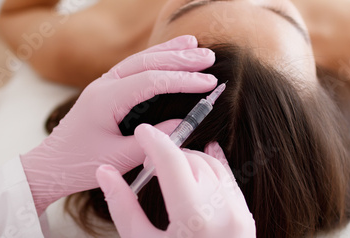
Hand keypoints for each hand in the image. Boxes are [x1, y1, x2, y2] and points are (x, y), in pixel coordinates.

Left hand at [21, 35, 216, 214]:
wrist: (49, 166)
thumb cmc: (80, 165)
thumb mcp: (118, 159)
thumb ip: (152, 140)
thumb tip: (183, 122)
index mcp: (105, 99)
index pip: (152, 81)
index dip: (183, 80)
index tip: (209, 82)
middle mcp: (103, 84)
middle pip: (147, 62)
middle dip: (180, 57)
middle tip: (209, 56)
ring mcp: (103, 83)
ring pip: (140, 59)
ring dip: (168, 51)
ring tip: (194, 43)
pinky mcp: (106, 88)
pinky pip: (134, 67)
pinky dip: (155, 59)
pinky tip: (169, 55)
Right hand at [97, 124, 255, 237]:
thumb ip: (122, 205)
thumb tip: (104, 172)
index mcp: (193, 217)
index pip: (172, 160)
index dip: (154, 141)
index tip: (141, 131)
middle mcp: (221, 210)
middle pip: (190, 159)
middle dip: (168, 154)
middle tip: (149, 162)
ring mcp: (237, 212)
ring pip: (210, 164)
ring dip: (188, 160)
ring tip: (168, 168)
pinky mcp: (244, 215)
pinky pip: (228, 177)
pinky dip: (213, 164)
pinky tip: (206, 153)